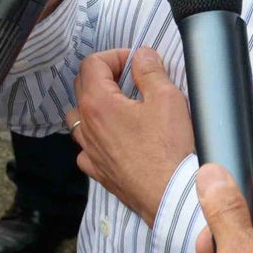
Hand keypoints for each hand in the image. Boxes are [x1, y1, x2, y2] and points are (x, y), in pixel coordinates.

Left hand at [64, 46, 193, 225]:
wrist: (174, 197)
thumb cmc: (171, 150)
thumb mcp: (167, 99)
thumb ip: (150, 70)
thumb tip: (141, 55)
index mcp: (97, 103)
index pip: (91, 63)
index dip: (114, 55)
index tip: (135, 62)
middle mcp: (86, 127)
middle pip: (82, 86)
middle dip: (105, 75)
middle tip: (131, 78)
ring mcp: (89, 151)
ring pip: (79, 117)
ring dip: (96, 105)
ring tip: (122, 106)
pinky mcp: (98, 171)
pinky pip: (87, 147)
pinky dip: (97, 136)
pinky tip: (116, 138)